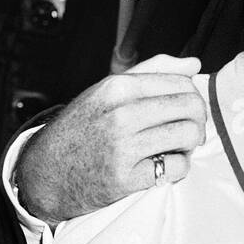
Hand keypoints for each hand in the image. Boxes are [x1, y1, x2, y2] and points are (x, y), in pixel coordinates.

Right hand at [13, 54, 205, 222]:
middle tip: (189, 130)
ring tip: (177, 147)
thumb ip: (152, 72)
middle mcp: (120, 114)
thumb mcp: (106, 91)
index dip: (194, 96)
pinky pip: (176, 167)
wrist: (45, 171)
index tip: (187, 109)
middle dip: (198, 120)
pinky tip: (164, 165)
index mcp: (117, 87)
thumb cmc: (81, 129)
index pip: (182, 83)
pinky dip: (178, 168)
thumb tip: (194, 64)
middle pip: (191, 107)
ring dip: (190, 144)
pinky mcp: (126, 179)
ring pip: (188, 136)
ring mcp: (123, 147)